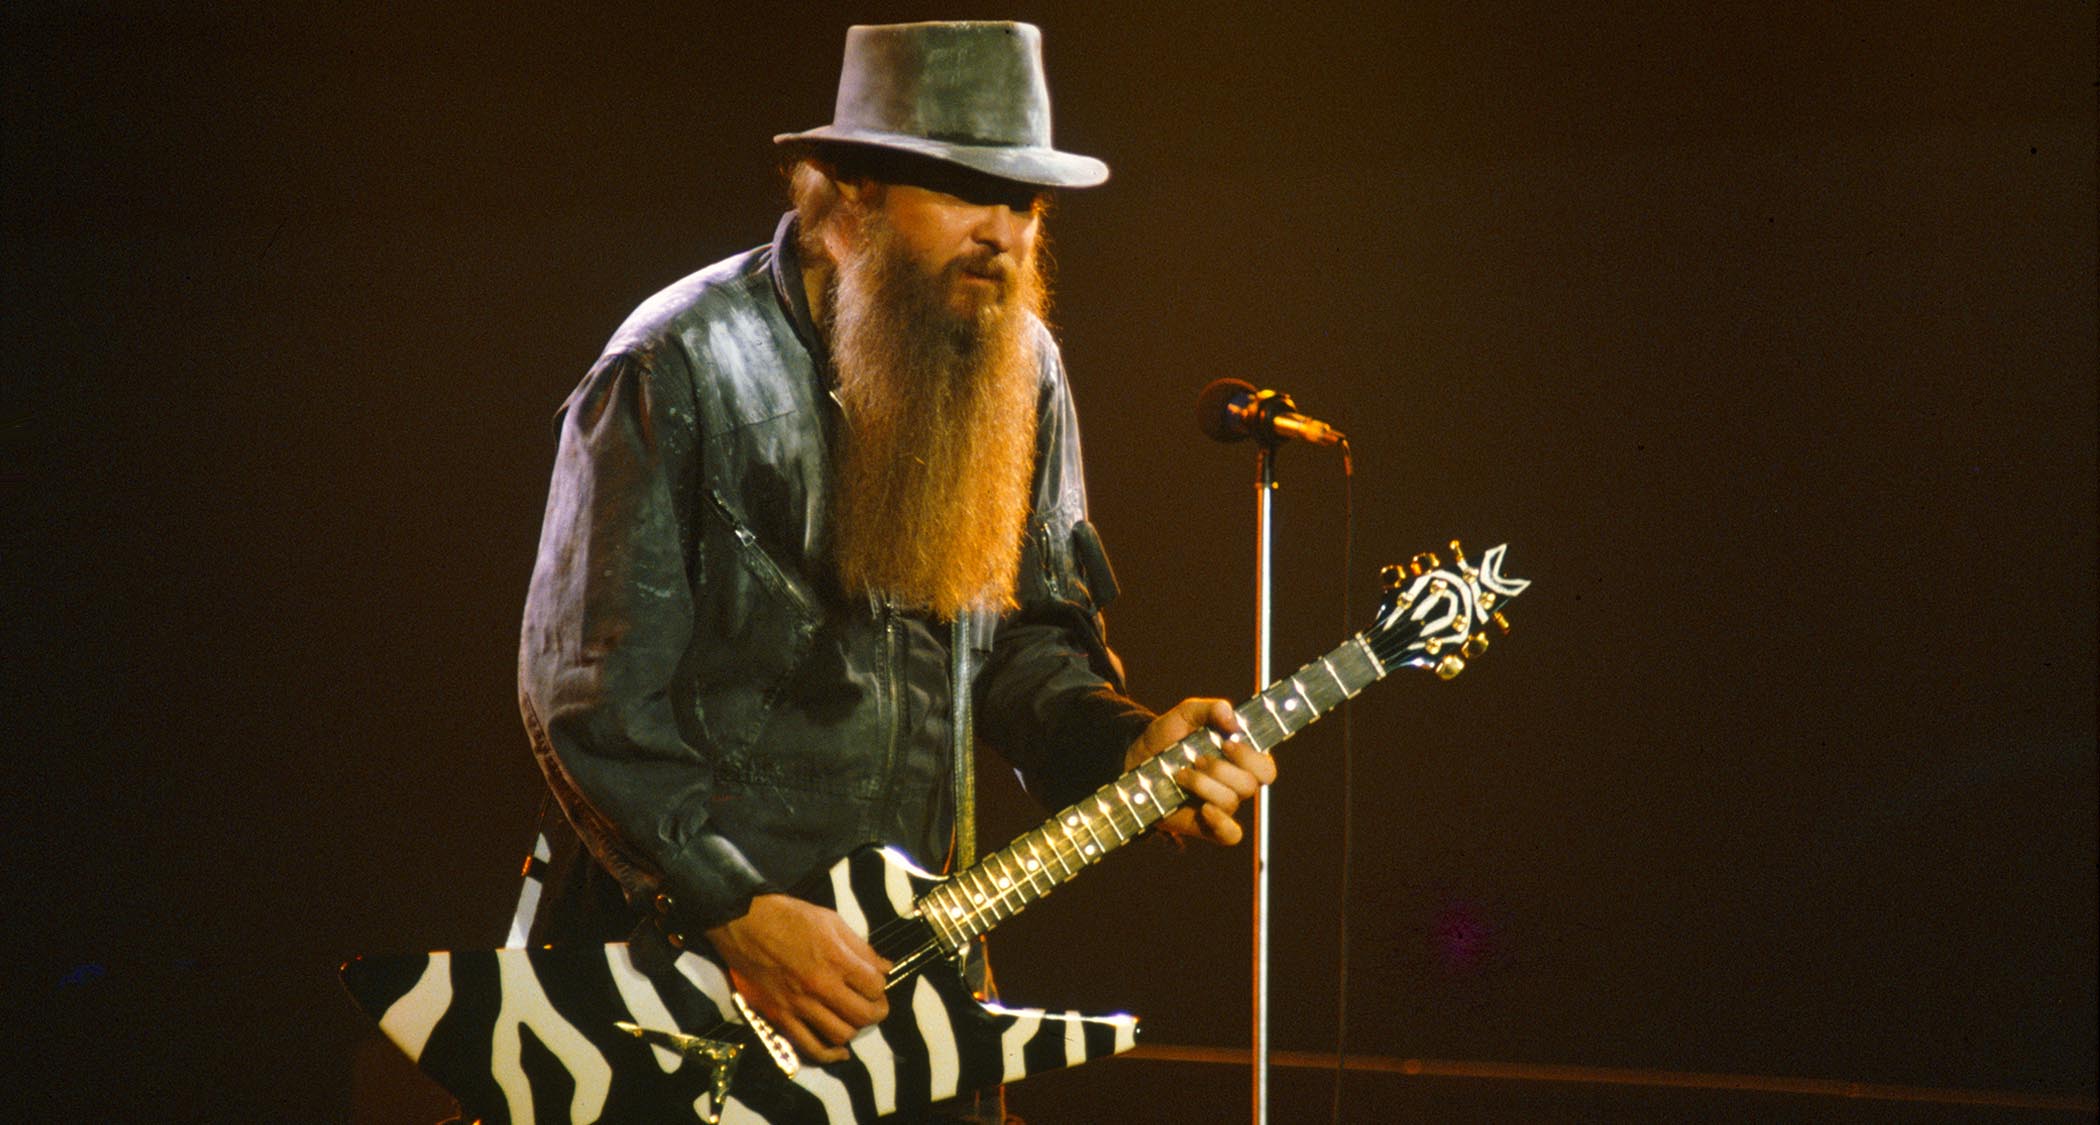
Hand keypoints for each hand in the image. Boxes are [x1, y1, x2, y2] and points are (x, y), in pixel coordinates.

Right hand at [704, 894, 890, 1062]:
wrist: (743, 922)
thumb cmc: (789, 916)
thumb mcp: (831, 921)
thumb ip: (860, 947)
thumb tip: (885, 967)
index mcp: (835, 958)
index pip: (875, 986)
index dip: (880, 987)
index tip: (875, 984)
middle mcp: (820, 985)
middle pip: (863, 1015)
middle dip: (876, 1012)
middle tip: (873, 1006)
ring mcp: (798, 1004)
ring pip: (840, 1034)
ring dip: (853, 1029)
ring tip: (851, 1018)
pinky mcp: (780, 1016)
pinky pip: (809, 1047)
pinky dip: (829, 1055)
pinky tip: (840, 1052)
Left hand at [1123, 698, 1275, 845]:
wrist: (1136, 761)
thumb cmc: (1167, 737)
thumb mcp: (1186, 714)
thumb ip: (1211, 709)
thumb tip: (1233, 720)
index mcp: (1239, 760)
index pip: (1265, 767)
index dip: (1251, 756)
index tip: (1226, 743)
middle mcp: (1235, 785)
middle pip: (1250, 785)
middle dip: (1221, 769)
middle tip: (1198, 758)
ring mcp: (1222, 807)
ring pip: (1231, 802)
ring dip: (1204, 785)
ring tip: (1181, 774)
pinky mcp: (1207, 826)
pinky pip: (1230, 835)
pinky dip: (1222, 823)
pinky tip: (1204, 810)